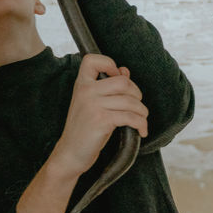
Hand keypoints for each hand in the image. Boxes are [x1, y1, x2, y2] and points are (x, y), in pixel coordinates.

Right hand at [49, 54, 148, 178]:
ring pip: (130, 101)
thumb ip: (107, 86)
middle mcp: (86, 91)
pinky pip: (130, 117)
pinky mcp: (101, 121)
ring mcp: (93, 106)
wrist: (70, 152)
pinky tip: (141, 130)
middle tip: (136, 106)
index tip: (117, 77)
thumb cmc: (83, 128)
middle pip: (123, 82)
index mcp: (81, 84)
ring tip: (141, 120)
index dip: (109, 64)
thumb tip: (125, 71)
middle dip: (136, 94)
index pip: (92, 60)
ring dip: (142, 112)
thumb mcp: (91, 103)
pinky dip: (141, 124)